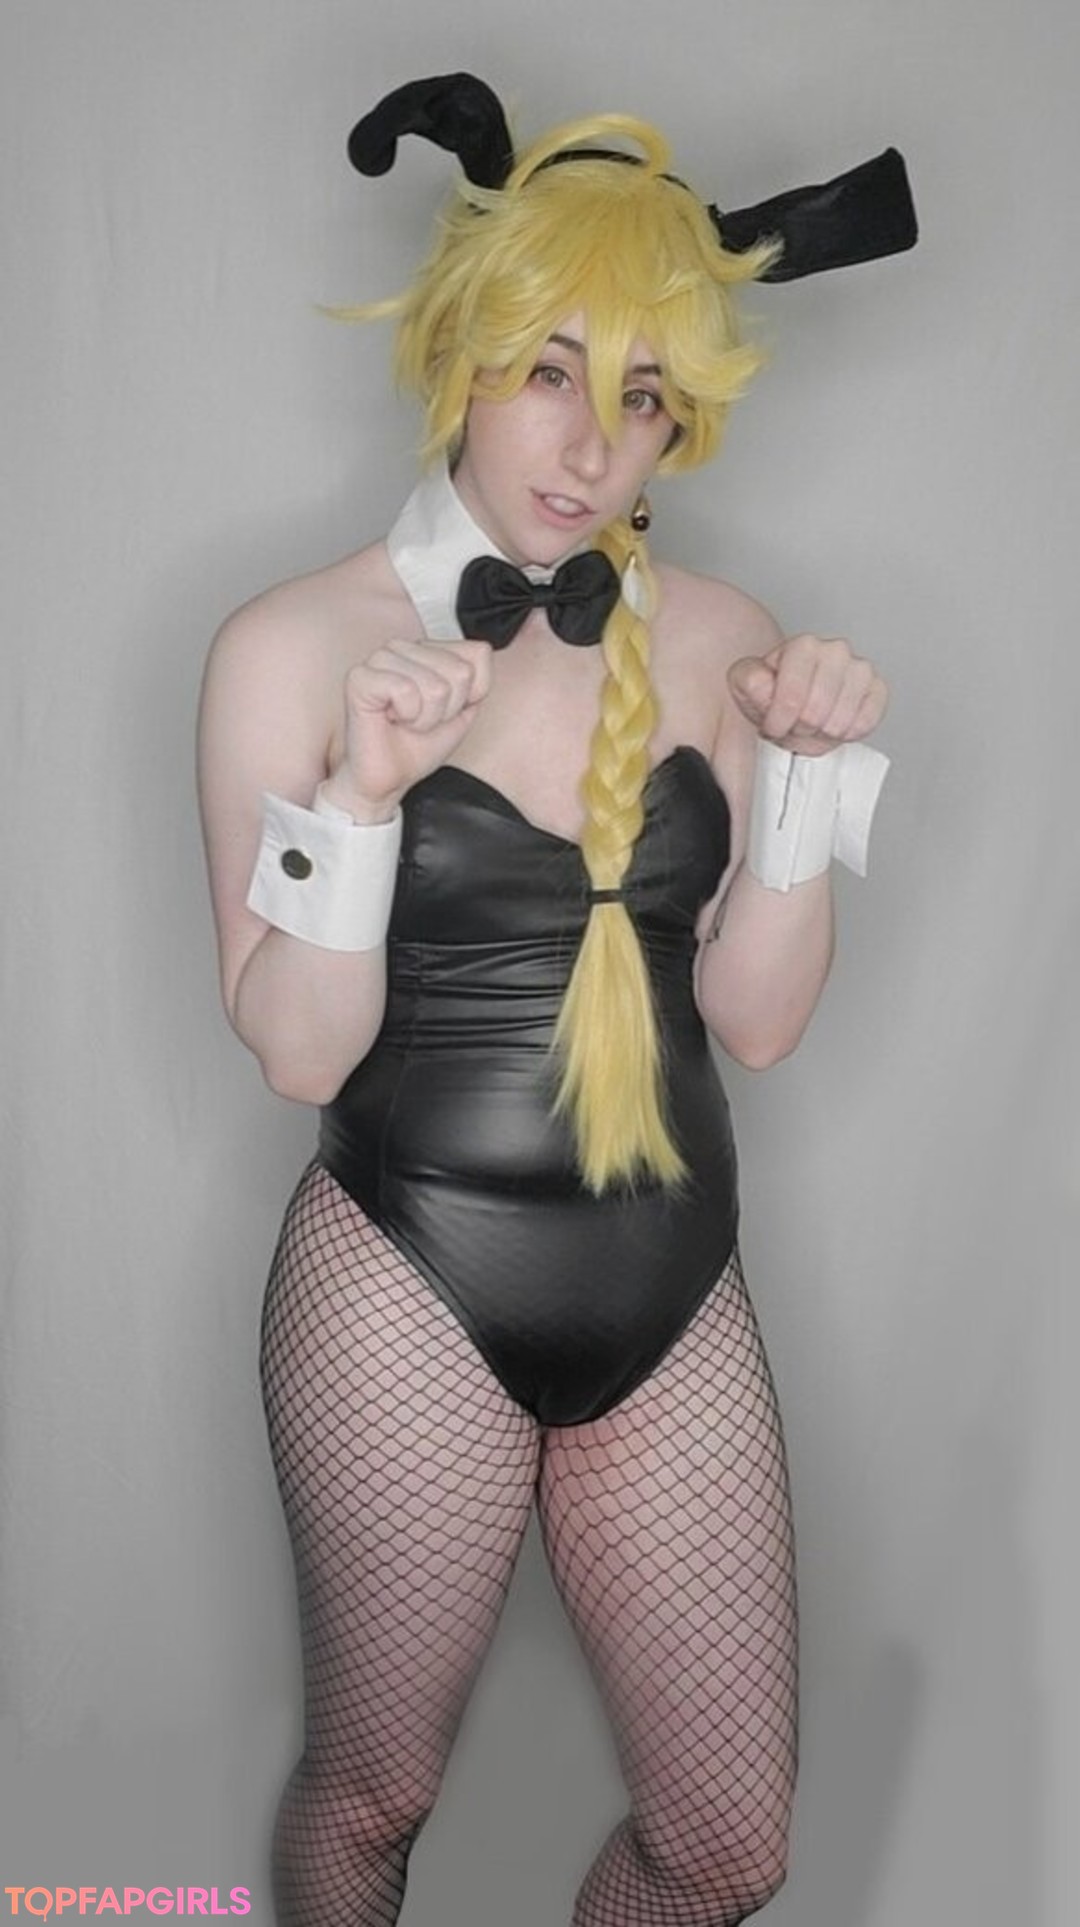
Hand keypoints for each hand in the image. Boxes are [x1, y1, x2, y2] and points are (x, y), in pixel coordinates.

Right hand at [323, 638, 493, 817]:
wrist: (388, 779)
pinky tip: (391, 719)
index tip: (444, 711)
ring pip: (436, 685)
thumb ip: (477, 680)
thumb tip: (482, 651)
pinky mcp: (360, 677)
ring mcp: (380, 658)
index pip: (479, 654)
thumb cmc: (418, 746)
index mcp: (427, 650)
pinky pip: (405, 690)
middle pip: (461, 672)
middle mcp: (404, 647)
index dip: (470, 694)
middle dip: (447, 710)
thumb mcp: (464, 712)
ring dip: (426, 717)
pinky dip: (406, 716)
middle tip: (420, 720)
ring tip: (405, 721)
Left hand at [727, 634, 887, 756]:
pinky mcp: (878, 689)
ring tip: (813, 722)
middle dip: (800, 728)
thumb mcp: (746, 686)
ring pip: (839, 722)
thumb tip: (762, 682)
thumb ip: (749, 682)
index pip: (791, 698)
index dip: (779, 721)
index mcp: (803, 645)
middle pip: (815, 713)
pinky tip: (834, 722)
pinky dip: (846, 732)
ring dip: (822, 733)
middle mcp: (835, 650)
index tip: (773, 723)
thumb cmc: (774, 693)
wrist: (798, 703)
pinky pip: (864, 723)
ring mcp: (860, 669)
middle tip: (794, 723)